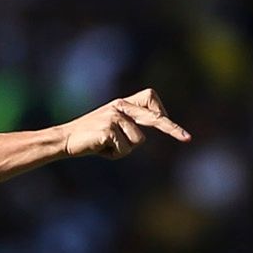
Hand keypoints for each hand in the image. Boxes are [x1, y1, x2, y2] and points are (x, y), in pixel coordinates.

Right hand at [60, 88, 191, 158]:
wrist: (65, 140)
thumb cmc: (91, 138)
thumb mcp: (112, 126)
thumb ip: (130, 124)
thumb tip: (156, 121)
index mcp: (122, 103)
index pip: (149, 97)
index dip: (160, 111)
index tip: (171, 124)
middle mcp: (120, 106)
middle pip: (153, 117)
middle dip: (172, 129)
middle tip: (187, 138)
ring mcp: (114, 117)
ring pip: (137, 141)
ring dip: (124, 149)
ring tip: (106, 146)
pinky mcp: (109, 129)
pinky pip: (124, 148)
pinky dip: (114, 154)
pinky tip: (100, 149)